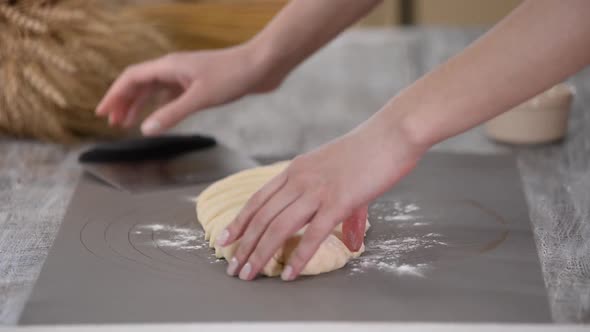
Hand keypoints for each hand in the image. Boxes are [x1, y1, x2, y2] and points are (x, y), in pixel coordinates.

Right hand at [96, 43, 283, 134]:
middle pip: (140, 84)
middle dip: (124, 103)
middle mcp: (174, 69)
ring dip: (140, 105)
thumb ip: (172, 114)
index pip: (132, 79)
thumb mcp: (200, 98)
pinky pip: (171, 95)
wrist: (262, 65)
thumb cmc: (233, 76)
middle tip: (113, 123)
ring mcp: (187, 75)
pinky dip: (160, 106)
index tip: (102, 113)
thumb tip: (145, 130)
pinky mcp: (200, 84)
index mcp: (169, 67)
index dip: (114, 95)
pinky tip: (159, 117)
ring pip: (155, 90)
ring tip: (128, 123)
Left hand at [217, 114, 425, 280]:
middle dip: (244, 245)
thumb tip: (352, 243)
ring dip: (260, 253)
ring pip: (278, 227)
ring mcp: (317, 190)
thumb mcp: (344, 179)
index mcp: (296, 170)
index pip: (258, 199)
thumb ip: (345, 214)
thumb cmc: (369, 154)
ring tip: (249, 274)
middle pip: (262, 217)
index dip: (240, 221)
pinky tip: (288, 273)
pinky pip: (313, 234)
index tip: (225, 239)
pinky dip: (298, 256)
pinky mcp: (338, 201)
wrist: (391, 135)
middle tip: (233, 268)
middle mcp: (299, 179)